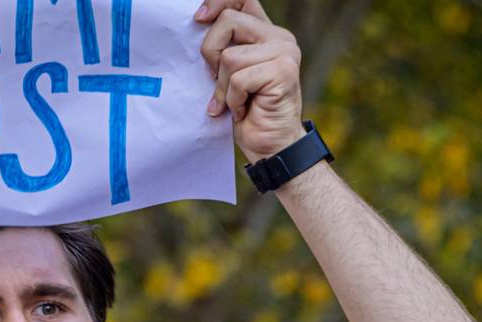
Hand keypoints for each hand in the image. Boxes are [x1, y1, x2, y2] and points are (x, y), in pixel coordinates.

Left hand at [195, 0, 305, 162]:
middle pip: (228, 21)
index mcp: (265, 34)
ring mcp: (284, 52)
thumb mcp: (228, 75)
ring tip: (235, 101)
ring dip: (223, 86)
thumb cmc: (247, 113)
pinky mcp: (283, 71)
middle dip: (210, 53)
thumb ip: (223, 50)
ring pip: (229, 56)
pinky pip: (238, 79)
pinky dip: (233, 100)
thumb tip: (197, 25)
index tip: (199, 18)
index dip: (218, 2)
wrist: (271, 146)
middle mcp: (279, 37)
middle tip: (215, 80)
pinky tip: (243, 110)